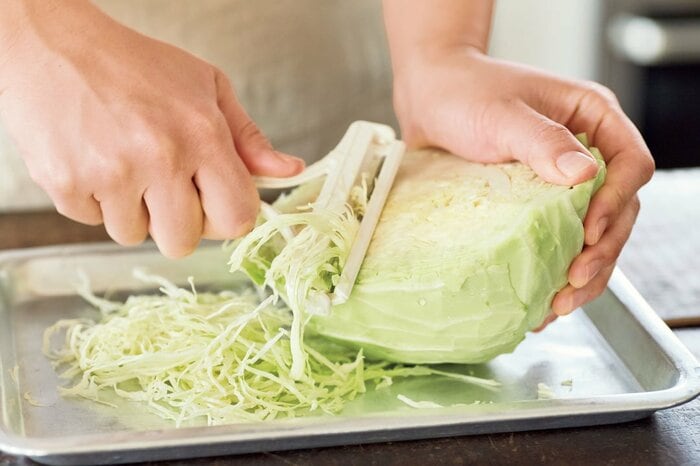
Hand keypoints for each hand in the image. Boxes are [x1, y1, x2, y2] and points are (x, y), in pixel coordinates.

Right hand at [0, 1, 302, 257]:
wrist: (54, 45)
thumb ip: (248, 138)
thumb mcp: (206, 87)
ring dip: (132, 211)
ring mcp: (110, 174)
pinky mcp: (66, 184)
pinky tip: (94, 161)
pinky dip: (95, 201)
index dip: (226, 217)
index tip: (212, 202)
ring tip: (124, 165)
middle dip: (177, 222)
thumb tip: (289, 171)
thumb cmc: (136, 65)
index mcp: (202, 135)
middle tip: (164, 186)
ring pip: (133, 236)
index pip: (236, 219)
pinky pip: (91, 222)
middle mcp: (159, 158)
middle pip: (182, 242)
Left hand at [392, 48, 653, 318]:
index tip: (591, 232)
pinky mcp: (535, 204)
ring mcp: (561, 182)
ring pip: (592, 233)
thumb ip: (543, 142)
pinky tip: (541, 299)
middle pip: (618, 209)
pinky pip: (556, 239)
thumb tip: (585, 175)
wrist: (428, 99)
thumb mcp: (504, 115)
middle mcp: (585, 152)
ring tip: (560, 304)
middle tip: (575, 280)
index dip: (617, 202)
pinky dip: (552, 270)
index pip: (630, 165)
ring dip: (583, 272)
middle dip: (601, 250)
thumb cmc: (464, 93)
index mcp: (592, 119)